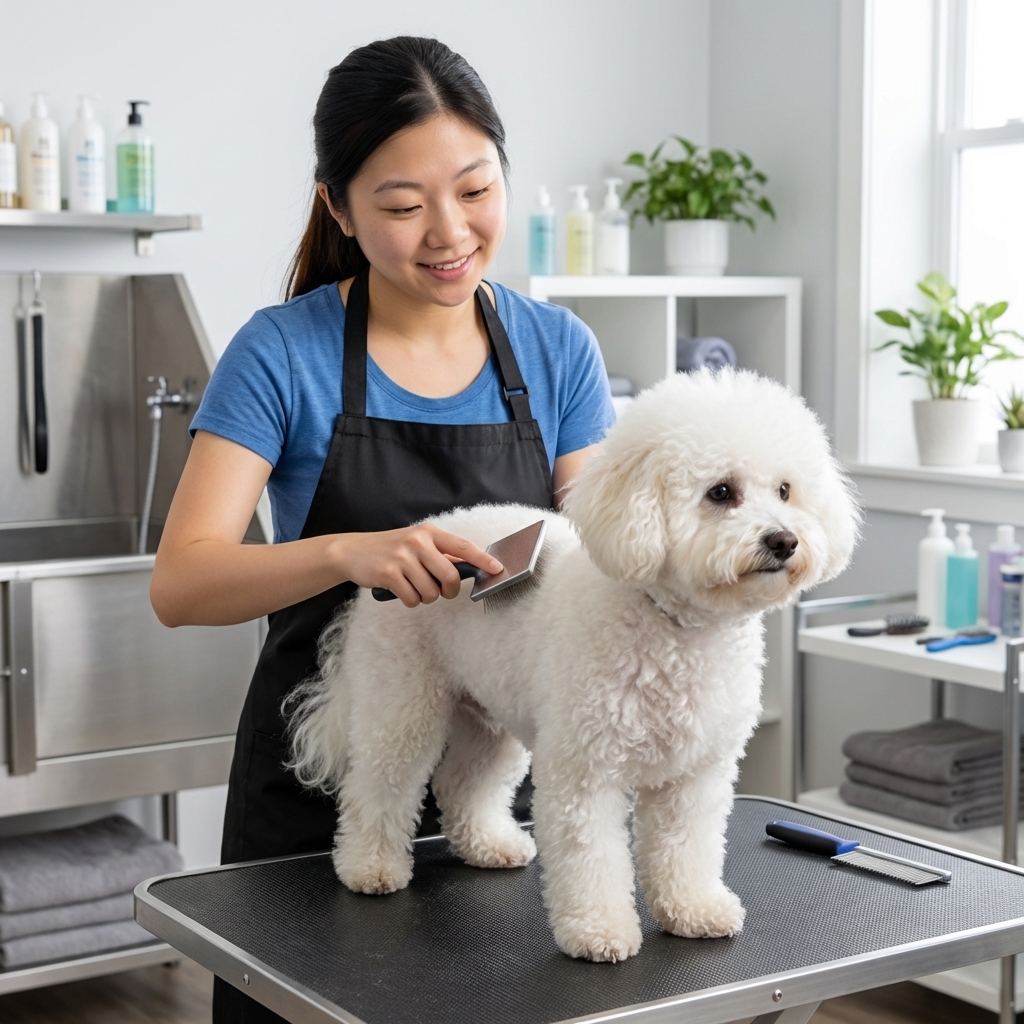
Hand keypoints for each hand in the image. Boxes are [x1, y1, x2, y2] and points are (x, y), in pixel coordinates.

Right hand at [335, 525, 502, 606]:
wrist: (353, 551)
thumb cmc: (391, 550)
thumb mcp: (417, 544)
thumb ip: (440, 554)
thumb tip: (469, 568)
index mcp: (429, 533)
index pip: (462, 546)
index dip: (482, 559)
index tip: (496, 569)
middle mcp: (418, 541)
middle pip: (450, 576)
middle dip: (448, 591)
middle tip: (441, 591)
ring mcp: (402, 557)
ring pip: (431, 591)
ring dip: (425, 597)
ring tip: (414, 587)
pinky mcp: (389, 573)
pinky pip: (412, 599)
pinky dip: (410, 601)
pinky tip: (400, 591)